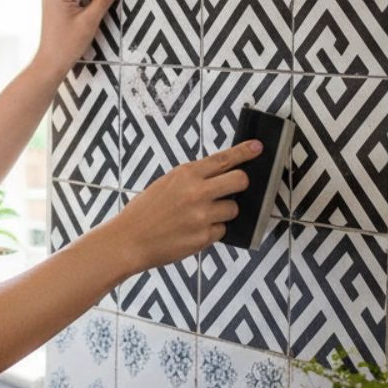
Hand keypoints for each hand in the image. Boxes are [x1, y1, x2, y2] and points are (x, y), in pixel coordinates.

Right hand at [106, 141, 260, 272]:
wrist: (129, 240)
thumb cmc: (145, 211)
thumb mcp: (166, 184)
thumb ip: (192, 179)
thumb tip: (220, 178)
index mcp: (185, 174)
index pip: (223, 158)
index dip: (244, 152)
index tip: (258, 148)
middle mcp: (197, 192)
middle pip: (240, 181)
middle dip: (241, 184)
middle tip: (233, 189)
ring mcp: (202, 216)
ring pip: (233, 209)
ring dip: (223, 212)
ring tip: (200, 216)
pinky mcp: (204, 237)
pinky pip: (221, 230)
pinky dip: (211, 230)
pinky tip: (192, 231)